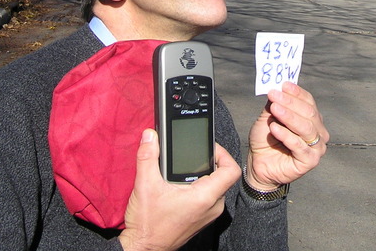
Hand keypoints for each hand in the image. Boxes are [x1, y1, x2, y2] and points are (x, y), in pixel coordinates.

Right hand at [119, 129, 240, 250]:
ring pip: (216, 186)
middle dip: (209, 161)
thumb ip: (148, 156)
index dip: (223, 153)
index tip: (209, 147)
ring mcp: (208, 214)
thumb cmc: (148, 224)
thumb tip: (150, 136)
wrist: (144, 248)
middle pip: (223, 176)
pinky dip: (200, 186)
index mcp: (205, 197)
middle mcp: (212, 207)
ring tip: (186, 167)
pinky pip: (209, 197)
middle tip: (194, 154)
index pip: (231, 170)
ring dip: (204, 174)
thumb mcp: (145, 185)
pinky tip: (182, 183)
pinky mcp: (202, 218)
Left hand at [245, 82, 328, 190]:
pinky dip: (286, 135)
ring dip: (289, 116)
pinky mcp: (311, 161)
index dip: (296, 92)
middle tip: (275, 95)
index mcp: (312, 118)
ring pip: (306, 128)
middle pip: (309, 113)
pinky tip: (275, 128)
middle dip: (290, 102)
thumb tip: (278, 87)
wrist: (259, 164)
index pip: (308, 101)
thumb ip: (275, 104)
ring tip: (274, 109)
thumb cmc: (266, 140)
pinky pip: (300, 145)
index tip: (283, 85)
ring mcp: (317, 147)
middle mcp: (318, 131)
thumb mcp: (268, 117)